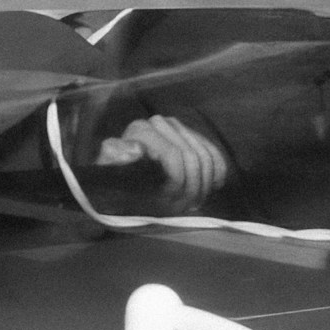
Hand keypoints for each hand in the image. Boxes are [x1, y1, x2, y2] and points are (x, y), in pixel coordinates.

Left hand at [93, 115, 228, 210]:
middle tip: (186, 207)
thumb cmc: (119, 181)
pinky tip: (211, 187)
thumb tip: (132, 148)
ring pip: (205, 157)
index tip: (172, 204)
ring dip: (204, 184)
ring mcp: (177, 126)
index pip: (174, 156)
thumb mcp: (113, 174)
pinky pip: (213, 154)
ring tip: (193, 202)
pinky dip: (217, 172)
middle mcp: (158, 122)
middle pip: (191, 158)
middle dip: (192, 187)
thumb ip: (116, 158)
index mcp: (140, 130)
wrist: (125, 181)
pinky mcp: (191, 134)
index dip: (178, 183)